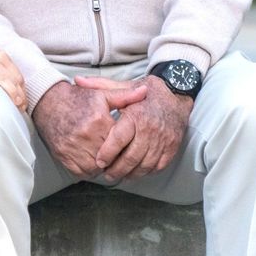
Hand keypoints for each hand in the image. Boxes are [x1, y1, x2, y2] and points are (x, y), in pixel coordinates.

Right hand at [0, 47, 26, 109]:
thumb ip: (5, 75)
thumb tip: (18, 95)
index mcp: (2, 57)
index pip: (17, 76)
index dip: (23, 91)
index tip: (24, 104)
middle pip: (10, 78)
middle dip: (18, 94)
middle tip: (20, 107)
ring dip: (8, 90)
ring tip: (13, 102)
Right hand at [32, 80, 148, 177]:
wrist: (48, 102)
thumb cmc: (77, 99)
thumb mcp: (101, 94)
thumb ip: (125, 96)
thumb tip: (145, 92)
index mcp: (98, 120)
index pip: (119, 141)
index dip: (124, 144)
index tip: (126, 143)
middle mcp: (85, 135)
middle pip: (109, 156)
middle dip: (115, 157)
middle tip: (117, 154)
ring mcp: (72, 147)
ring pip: (96, 167)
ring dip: (102, 166)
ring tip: (105, 158)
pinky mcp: (63, 156)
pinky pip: (81, 172)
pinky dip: (88, 170)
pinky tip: (91, 160)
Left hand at [75, 75, 193, 180]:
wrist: (177, 93)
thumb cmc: (148, 92)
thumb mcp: (125, 86)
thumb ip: (100, 86)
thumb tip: (78, 80)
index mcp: (135, 115)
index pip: (119, 140)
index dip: (107, 153)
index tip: (99, 162)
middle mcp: (150, 129)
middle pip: (130, 158)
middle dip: (116, 170)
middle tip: (106, 174)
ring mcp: (163, 140)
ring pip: (144, 165)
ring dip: (130, 174)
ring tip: (120, 175)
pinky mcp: (172, 147)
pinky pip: (158, 166)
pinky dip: (146, 172)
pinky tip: (137, 171)